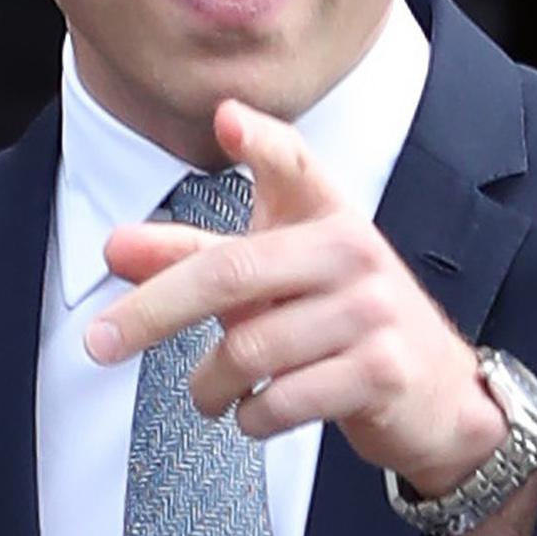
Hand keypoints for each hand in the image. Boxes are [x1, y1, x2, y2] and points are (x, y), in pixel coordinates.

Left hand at [85, 100, 505, 495]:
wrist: (436, 394)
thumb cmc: (337, 322)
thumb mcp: (271, 280)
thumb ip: (192, 259)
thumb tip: (112, 245)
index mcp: (327, 215)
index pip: (295, 163)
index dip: (261, 140)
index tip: (227, 118)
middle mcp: (354, 251)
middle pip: (229, 274)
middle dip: (152, 313)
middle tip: (100, 343)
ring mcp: (374, 312)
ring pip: (248, 350)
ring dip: (210, 386)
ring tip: (209, 394)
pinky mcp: (382, 372)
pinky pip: (282, 399)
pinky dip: (251, 416)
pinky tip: (256, 412)